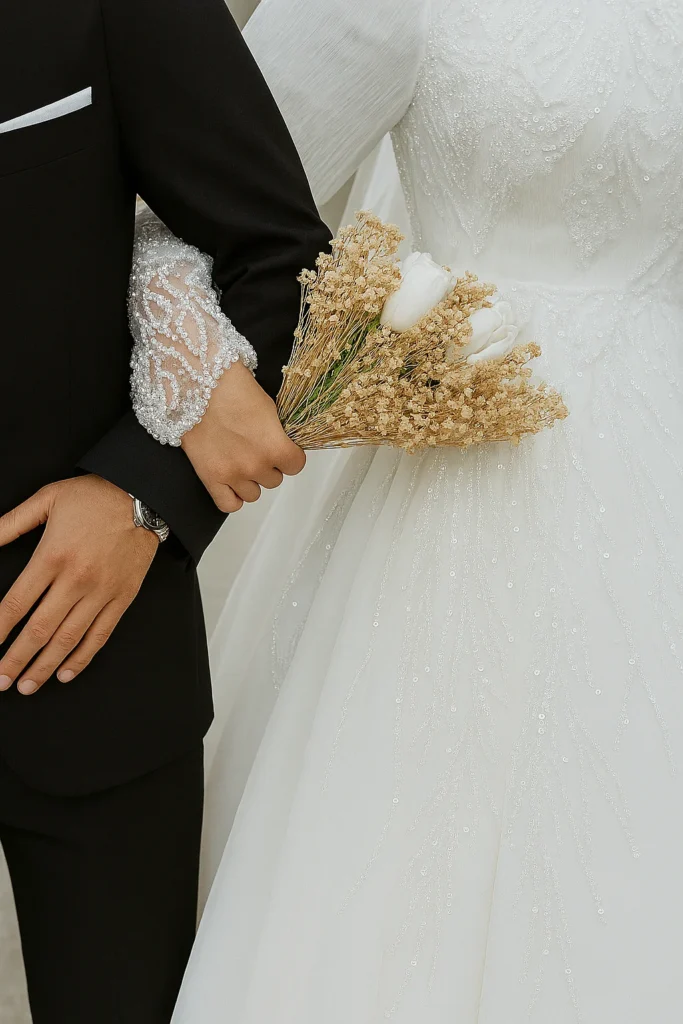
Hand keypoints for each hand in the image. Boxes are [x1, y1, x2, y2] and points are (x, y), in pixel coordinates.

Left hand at [0, 476, 158, 693]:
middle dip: (16, 659)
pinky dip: (82, 657)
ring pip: (68, 638)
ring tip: (27, 685)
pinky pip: (100, 634)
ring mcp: (101, 592)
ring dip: (45, 666)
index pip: (17, 603)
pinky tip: (65, 673)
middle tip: (1, 681)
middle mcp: (76, 579)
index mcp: (52, 556)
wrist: (143, 496)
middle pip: (39, 629)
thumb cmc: (94, 496)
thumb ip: (11, 523)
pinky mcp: (122, 597)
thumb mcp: (46, 499)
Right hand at [181, 361, 305, 512]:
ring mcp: (232, 474)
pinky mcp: (210, 477)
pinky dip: (233, 497)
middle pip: (274, 480)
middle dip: (268, 465)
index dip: (290, 456)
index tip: (283, 449)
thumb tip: (283, 446)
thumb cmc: (231, 388)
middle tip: (256, 449)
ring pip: (254, 494)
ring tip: (241, 462)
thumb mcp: (268, 408)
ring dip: (251, 481)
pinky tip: (232, 483)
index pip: (296, 465)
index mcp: (275, 446)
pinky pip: (229, 504)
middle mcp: (255, 465)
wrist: (196, 384)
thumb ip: (278, 434)